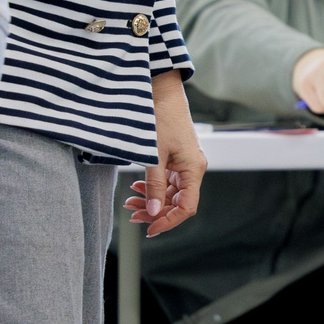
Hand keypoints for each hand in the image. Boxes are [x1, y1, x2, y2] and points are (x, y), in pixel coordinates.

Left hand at [127, 70, 204, 236]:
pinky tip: (137, 188)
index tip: (149, 229)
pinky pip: (166, 182)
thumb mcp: (155, 155)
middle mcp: (192, 170)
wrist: (162, 93)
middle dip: (155, 212)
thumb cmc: (161, 119)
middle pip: (177, 203)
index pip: (186, 207)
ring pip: (170, 193)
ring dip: (151, 200)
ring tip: (129, 203)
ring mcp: (184, 165)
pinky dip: (152, 187)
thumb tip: (153, 213)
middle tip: (132, 215)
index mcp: (193, 170)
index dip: (168, 221)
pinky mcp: (176, 159)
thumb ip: (154, 186)